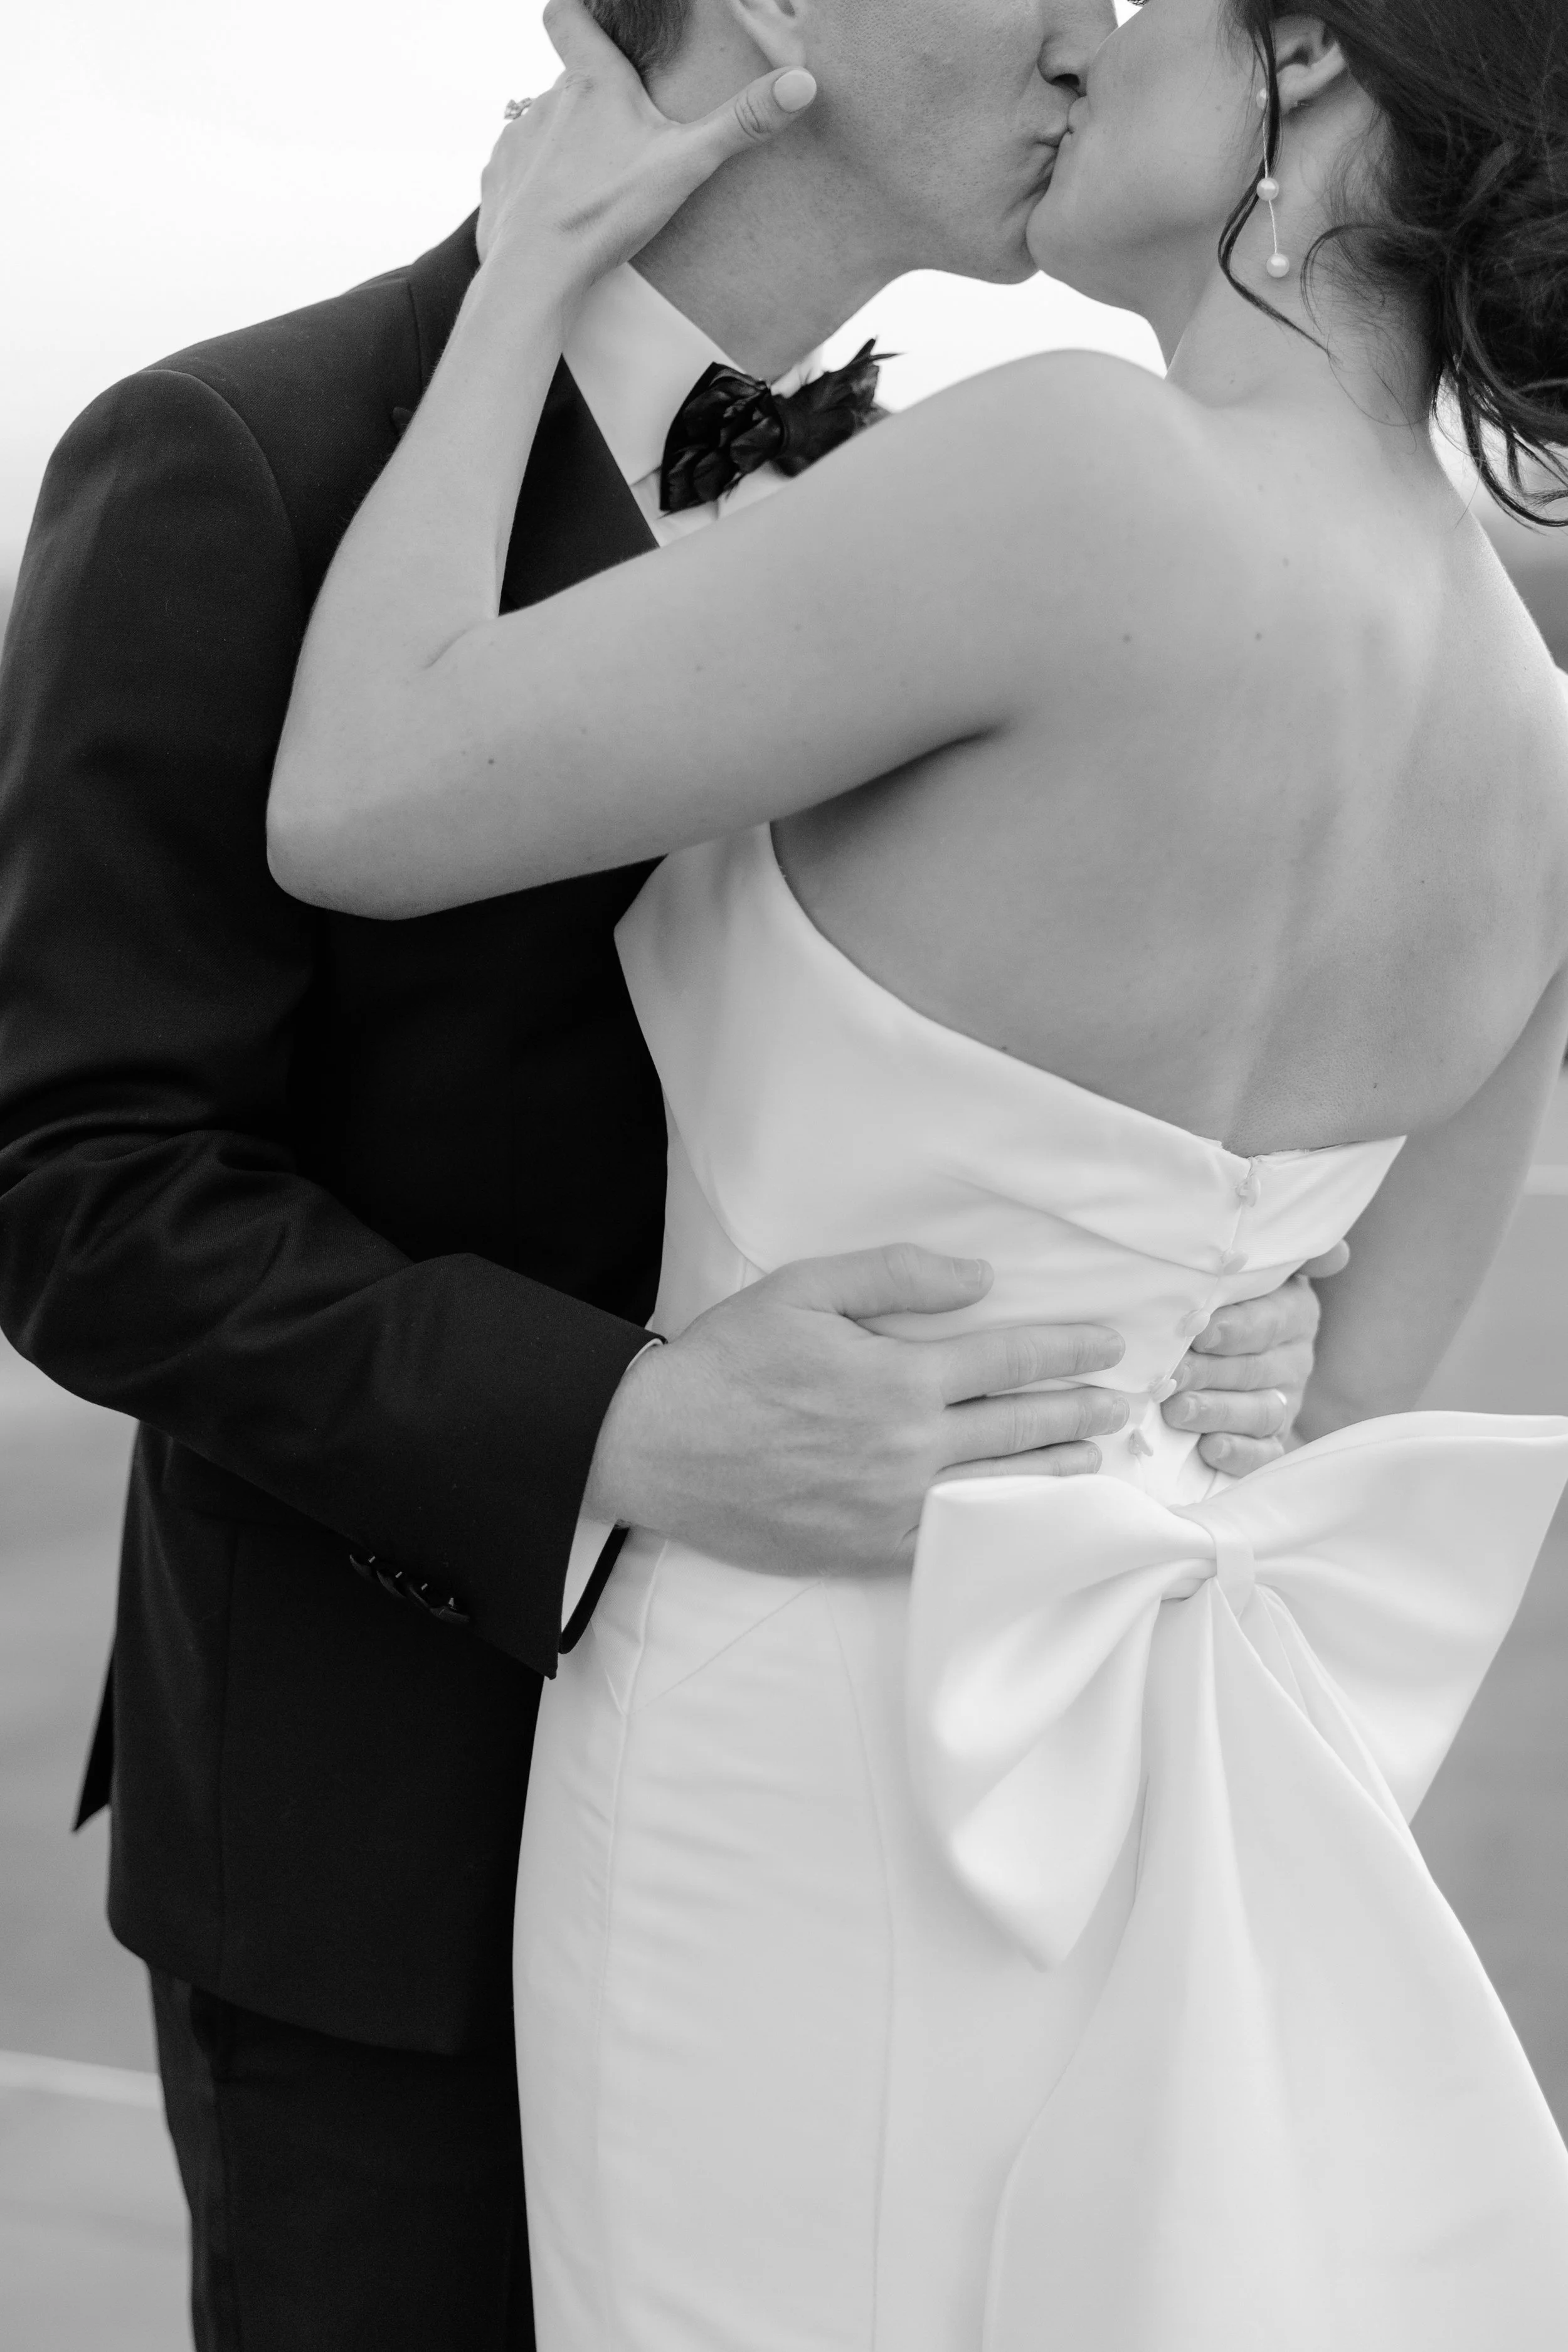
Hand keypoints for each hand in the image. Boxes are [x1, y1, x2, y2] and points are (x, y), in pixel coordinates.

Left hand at [477, 0, 816, 283]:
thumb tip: (802, 82)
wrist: (534, 272)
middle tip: (626, 141)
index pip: (566, 15)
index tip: (590, 14)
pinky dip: (540, 184)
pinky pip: (520, 169)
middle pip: (569, 83)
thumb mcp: (685, 165)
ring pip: (545, 127)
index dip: (577, 8)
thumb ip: (741, 123)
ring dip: (567, 145)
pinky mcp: (497, 181)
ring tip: (595, 187)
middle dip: (595, 103)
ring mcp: (517, 139)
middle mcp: (546, 100)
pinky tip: (561, 212)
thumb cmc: (605, 213)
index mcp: (592, 84)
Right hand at [583, 1245, 1127, 1576]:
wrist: (657, 1447)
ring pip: (997, 1491)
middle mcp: (907, 1448)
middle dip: (1079, 1413)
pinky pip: (951, 1541)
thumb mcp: (804, 1289)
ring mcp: (890, 1507)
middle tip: (1122, 1405)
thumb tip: (980, 1279)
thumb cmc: (727, 1361)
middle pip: (1018, 1427)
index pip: (1008, 1357)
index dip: (1066, 1349)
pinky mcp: (866, 1548)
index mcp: (898, 1377)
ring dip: (1054, 1473)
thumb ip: (897, 1277)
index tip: (1108, 1345)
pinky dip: (998, 1529)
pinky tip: (1020, 1520)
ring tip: (1093, 1463)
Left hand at [1160, 1242, 1349, 1473]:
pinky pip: (1264, 1454)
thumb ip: (1289, 1257)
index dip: (1237, 1328)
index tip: (1199, 1332)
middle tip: (1171, 1376)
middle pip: (1257, 1370)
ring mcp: (1286, 1404)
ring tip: (1177, 1410)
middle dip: (1211, 1373)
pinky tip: (1209, 1449)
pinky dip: (1238, 1454)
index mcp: (1295, 1313)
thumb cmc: (1226, 1301)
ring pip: (1260, 1412)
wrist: (1222, 1352)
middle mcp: (1295, 1361)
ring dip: (1218, 1413)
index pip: (1273, 1321)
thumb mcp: (1252, 1274)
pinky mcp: (1272, 1442)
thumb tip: (1337, 1253)